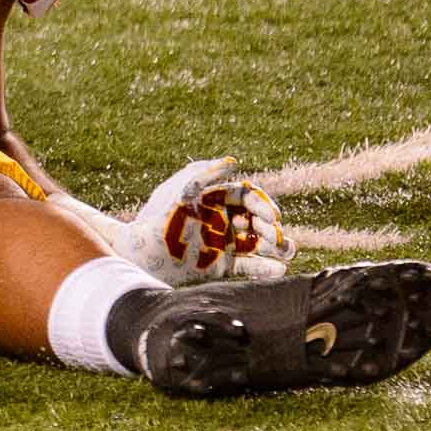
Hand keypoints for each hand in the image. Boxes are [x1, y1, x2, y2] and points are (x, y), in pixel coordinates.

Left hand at [64, 157, 295, 284]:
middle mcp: (220, 220)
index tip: (272, 216)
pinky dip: (266, 268)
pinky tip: (279, 269)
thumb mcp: (179, 190)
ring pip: (258, 243)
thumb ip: (204, 174)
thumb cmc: (158, 218)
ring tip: (287, 250)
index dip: (262, 205)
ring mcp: (222, 244)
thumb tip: (232, 161)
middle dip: (270, 226)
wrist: (142, 254)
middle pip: (256, 220)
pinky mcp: (220, 267)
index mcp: (213, 199)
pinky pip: (249, 267)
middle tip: (275, 235)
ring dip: (277, 246)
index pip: (246, 198)